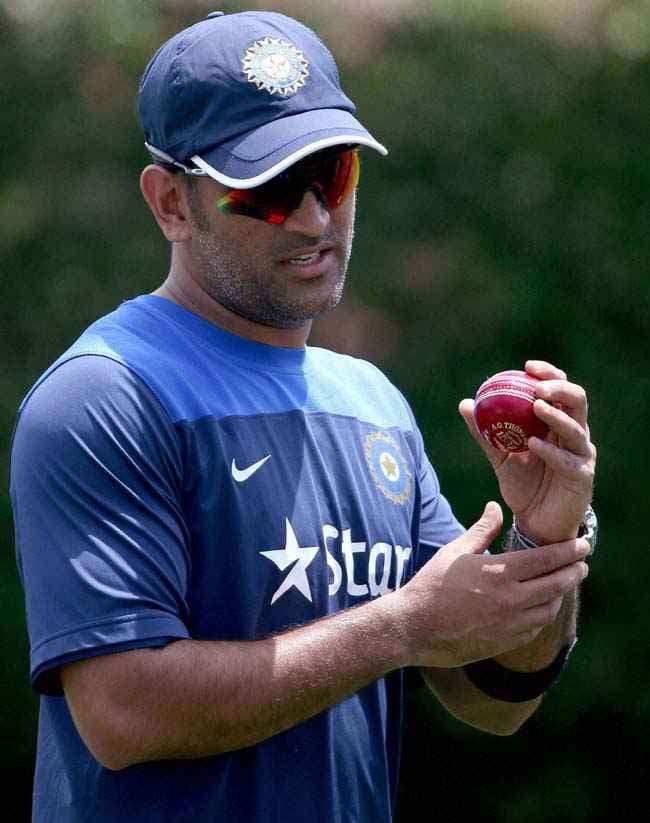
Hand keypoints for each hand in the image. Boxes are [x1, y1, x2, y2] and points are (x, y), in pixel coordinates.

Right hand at [397, 502, 589, 668]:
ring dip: (560, 594)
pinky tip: (539, 607)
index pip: (546, 559)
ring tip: (562, 584)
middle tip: (582, 564)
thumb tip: (496, 507)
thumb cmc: (431, 586)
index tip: (582, 545)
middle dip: (575, 572)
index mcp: (499, 572)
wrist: (414, 628)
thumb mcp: (454, 552)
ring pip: (549, 608)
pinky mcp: (505, 643)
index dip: (569, 551)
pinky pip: (535, 628)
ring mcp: (510, 624)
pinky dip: (542, 615)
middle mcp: (510, 599)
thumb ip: (481, 530)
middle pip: (557, 584)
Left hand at [459, 360, 596, 543]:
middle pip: (577, 401)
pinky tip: (533, 444)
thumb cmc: (522, 483)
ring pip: (576, 429)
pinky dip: (551, 451)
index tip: (527, 367)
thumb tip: (465, 403)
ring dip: (556, 416)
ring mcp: (582, 456)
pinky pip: (568, 461)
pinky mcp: (583, 478)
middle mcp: (575, 434)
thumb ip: (484, 432)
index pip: (560, 390)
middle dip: (560, 388)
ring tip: (536, 407)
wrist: (535, 522)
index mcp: (558, 423)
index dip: (549, 374)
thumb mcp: (499, 455)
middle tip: (537, 387)